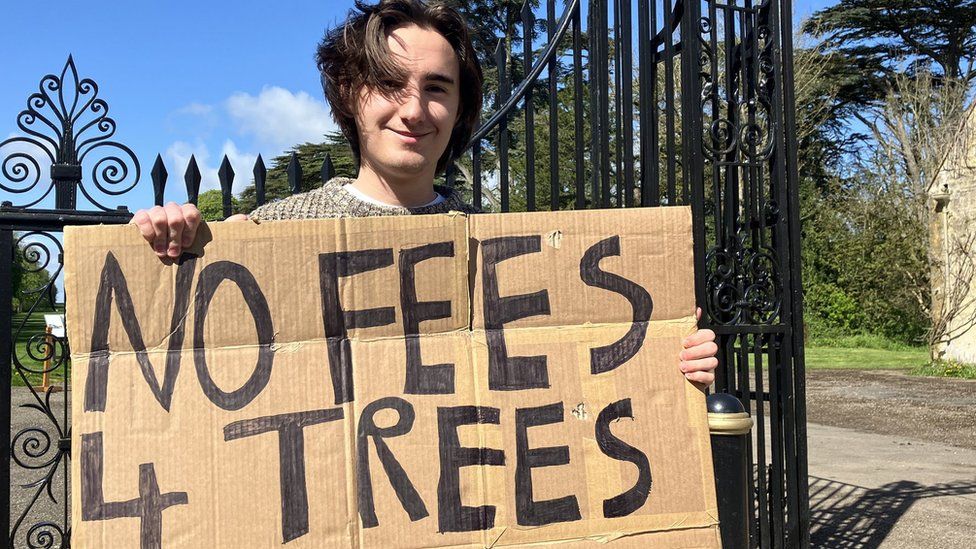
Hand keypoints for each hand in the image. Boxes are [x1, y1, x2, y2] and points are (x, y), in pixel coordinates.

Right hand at [131, 204, 248, 259]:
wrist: (160, 253)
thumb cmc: (186, 249)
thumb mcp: (206, 242)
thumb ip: (227, 230)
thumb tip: (245, 219)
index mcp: (189, 214)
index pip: (191, 211)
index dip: (190, 228)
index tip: (188, 245)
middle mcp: (173, 210)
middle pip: (175, 214)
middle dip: (174, 236)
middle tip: (174, 254)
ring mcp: (156, 212)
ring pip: (159, 215)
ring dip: (161, 236)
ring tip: (162, 253)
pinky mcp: (140, 218)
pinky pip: (141, 217)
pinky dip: (146, 230)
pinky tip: (149, 243)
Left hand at [680, 308, 717, 385]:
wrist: (674, 373)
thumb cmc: (678, 353)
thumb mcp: (680, 337)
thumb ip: (689, 324)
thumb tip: (696, 309)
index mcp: (702, 340)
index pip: (709, 334)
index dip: (698, 338)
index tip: (684, 342)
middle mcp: (708, 352)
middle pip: (712, 348)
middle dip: (696, 352)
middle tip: (682, 355)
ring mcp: (710, 365)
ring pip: (712, 362)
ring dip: (696, 364)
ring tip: (682, 367)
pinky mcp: (709, 378)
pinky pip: (710, 377)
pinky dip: (699, 376)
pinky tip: (688, 375)